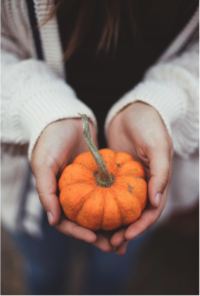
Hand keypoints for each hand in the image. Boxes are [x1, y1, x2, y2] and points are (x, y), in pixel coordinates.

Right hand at [31, 118, 114, 251]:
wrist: (64, 119)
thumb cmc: (50, 141)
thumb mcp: (43, 164)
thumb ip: (45, 192)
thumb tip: (53, 221)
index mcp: (57, 195)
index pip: (67, 222)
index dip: (79, 233)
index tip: (94, 238)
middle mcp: (73, 194)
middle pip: (86, 222)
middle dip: (99, 235)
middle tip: (114, 246)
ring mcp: (87, 186)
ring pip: (100, 211)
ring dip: (111, 225)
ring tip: (125, 234)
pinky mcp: (99, 176)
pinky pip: (108, 194)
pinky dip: (117, 204)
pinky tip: (129, 211)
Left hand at [107, 102, 172, 254]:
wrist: (133, 109)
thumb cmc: (149, 125)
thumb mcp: (158, 145)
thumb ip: (160, 173)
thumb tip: (155, 203)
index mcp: (158, 181)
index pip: (151, 211)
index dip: (141, 227)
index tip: (125, 237)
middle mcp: (144, 184)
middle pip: (135, 214)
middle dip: (125, 231)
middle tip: (110, 244)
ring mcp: (128, 180)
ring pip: (121, 208)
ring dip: (113, 224)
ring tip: (100, 238)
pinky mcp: (115, 174)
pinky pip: (108, 193)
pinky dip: (101, 205)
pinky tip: (90, 215)